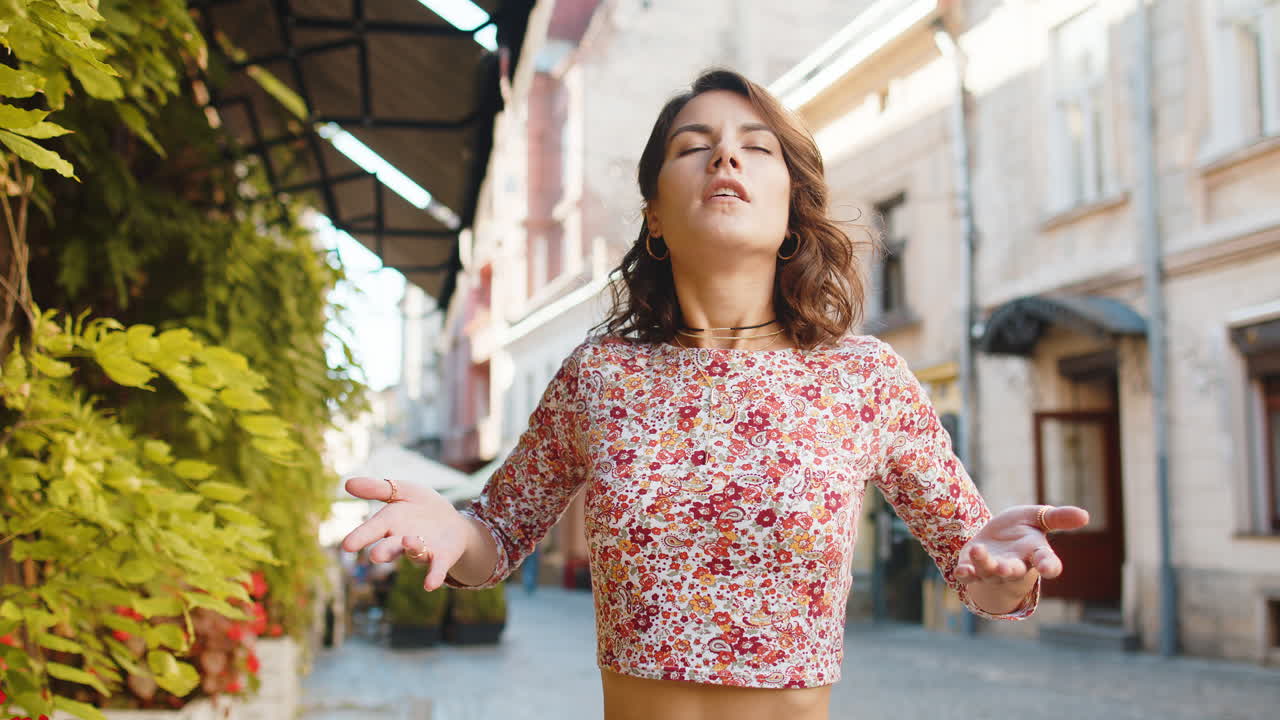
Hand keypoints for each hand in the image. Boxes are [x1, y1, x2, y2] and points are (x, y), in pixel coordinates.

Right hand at [340, 476, 468, 590]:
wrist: (451, 522)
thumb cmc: (420, 507)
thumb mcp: (402, 491)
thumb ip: (378, 488)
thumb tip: (347, 483)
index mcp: (389, 523)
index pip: (372, 530)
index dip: (360, 537)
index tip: (347, 546)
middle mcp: (402, 540)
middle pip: (390, 547)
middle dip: (384, 551)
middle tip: (375, 555)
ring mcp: (422, 550)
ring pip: (414, 552)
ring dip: (412, 548)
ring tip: (408, 541)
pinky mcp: (441, 557)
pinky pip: (436, 568)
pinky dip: (434, 576)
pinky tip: (430, 584)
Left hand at [955, 505, 1089, 584]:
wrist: (995, 538)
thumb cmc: (1020, 528)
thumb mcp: (1037, 517)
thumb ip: (1057, 517)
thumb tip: (1085, 515)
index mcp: (1035, 553)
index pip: (1046, 561)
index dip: (1049, 566)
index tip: (1050, 569)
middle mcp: (1015, 565)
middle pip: (1014, 571)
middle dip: (1010, 570)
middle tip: (1007, 568)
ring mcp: (993, 570)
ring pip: (989, 572)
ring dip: (984, 564)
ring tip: (978, 550)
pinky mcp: (973, 568)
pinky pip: (969, 576)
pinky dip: (965, 574)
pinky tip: (960, 570)